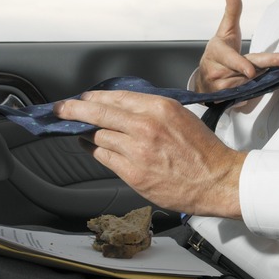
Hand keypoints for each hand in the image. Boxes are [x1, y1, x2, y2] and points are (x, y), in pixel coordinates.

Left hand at [54, 91, 245, 218]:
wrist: (218, 180)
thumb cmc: (204, 152)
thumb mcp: (181, 116)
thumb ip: (152, 110)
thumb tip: (123, 108)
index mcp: (159, 108)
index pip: (115, 97)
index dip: (93, 97)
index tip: (82, 98)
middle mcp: (146, 126)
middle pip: (98, 113)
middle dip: (73, 110)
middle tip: (60, 109)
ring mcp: (138, 151)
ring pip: (98, 136)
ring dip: (87, 133)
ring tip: (82, 132)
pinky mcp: (134, 173)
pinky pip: (104, 157)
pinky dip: (96, 151)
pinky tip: (93, 148)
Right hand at [195, 0, 278, 93]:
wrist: (203, 79)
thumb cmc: (218, 54)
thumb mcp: (224, 31)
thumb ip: (232, 12)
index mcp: (217, 53)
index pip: (232, 59)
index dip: (242, 65)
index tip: (252, 71)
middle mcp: (217, 72)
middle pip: (248, 71)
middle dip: (269, 67)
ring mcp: (221, 89)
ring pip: (250, 84)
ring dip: (261, 79)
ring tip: (263, 73)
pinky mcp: (226, 100)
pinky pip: (247, 97)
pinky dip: (254, 92)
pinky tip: (258, 87)